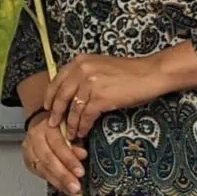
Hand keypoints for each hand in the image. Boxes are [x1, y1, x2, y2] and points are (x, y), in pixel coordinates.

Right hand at [23, 108, 85, 195]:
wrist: (41, 123)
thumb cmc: (59, 126)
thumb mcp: (70, 130)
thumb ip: (76, 142)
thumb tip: (82, 154)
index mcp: (47, 126)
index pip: (58, 145)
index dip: (69, 159)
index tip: (80, 172)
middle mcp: (35, 137)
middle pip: (48, 159)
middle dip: (63, 175)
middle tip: (75, 187)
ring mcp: (29, 149)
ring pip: (42, 168)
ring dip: (59, 182)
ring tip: (72, 192)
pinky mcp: (27, 160)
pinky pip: (40, 173)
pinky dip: (53, 182)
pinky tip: (64, 188)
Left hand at [41, 50, 191, 139]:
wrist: (150, 74)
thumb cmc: (129, 72)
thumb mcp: (100, 66)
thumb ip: (84, 75)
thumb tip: (71, 93)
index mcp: (80, 62)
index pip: (57, 80)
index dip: (50, 95)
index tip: (47, 106)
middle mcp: (81, 71)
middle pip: (61, 96)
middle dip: (55, 112)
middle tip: (52, 124)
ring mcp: (90, 84)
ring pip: (73, 109)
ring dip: (70, 124)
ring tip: (70, 133)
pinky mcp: (100, 98)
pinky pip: (85, 116)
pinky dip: (83, 126)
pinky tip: (83, 132)